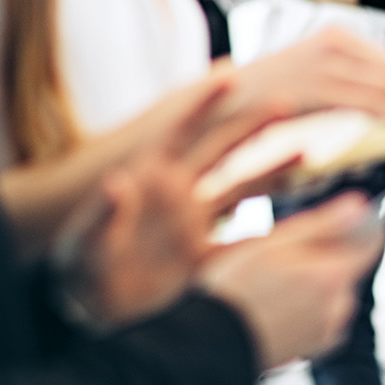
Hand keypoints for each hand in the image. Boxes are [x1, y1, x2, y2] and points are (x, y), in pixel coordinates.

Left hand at [58, 75, 297, 325]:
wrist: (88, 307)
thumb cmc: (78, 266)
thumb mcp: (84, 239)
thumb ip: (103, 213)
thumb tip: (119, 183)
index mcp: (149, 178)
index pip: (179, 131)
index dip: (203, 104)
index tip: (231, 78)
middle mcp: (177, 194)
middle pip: (221, 150)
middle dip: (252, 125)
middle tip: (286, 103)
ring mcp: (192, 224)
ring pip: (240, 189)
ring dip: (271, 172)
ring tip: (306, 153)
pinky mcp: (200, 258)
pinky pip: (243, 244)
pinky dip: (270, 236)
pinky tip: (301, 225)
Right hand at [198, 191, 384, 369]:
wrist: (207, 344)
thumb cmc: (233, 290)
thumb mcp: (274, 241)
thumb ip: (323, 223)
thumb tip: (360, 205)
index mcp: (333, 276)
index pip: (372, 241)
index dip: (358, 225)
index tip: (337, 221)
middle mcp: (339, 306)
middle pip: (348, 266)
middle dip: (324, 255)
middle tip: (282, 255)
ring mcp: (327, 330)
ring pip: (333, 290)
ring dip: (314, 282)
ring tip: (271, 282)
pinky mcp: (313, 348)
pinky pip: (321, 316)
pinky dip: (306, 306)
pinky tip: (274, 304)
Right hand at [229, 25, 384, 129]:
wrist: (214, 105)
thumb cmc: (265, 100)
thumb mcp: (310, 79)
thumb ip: (346, 82)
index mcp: (332, 38)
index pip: (384, 60)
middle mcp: (330, 43)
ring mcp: (320, 63)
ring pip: (380, 85)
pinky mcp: (311, 88)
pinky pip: (362, 101)